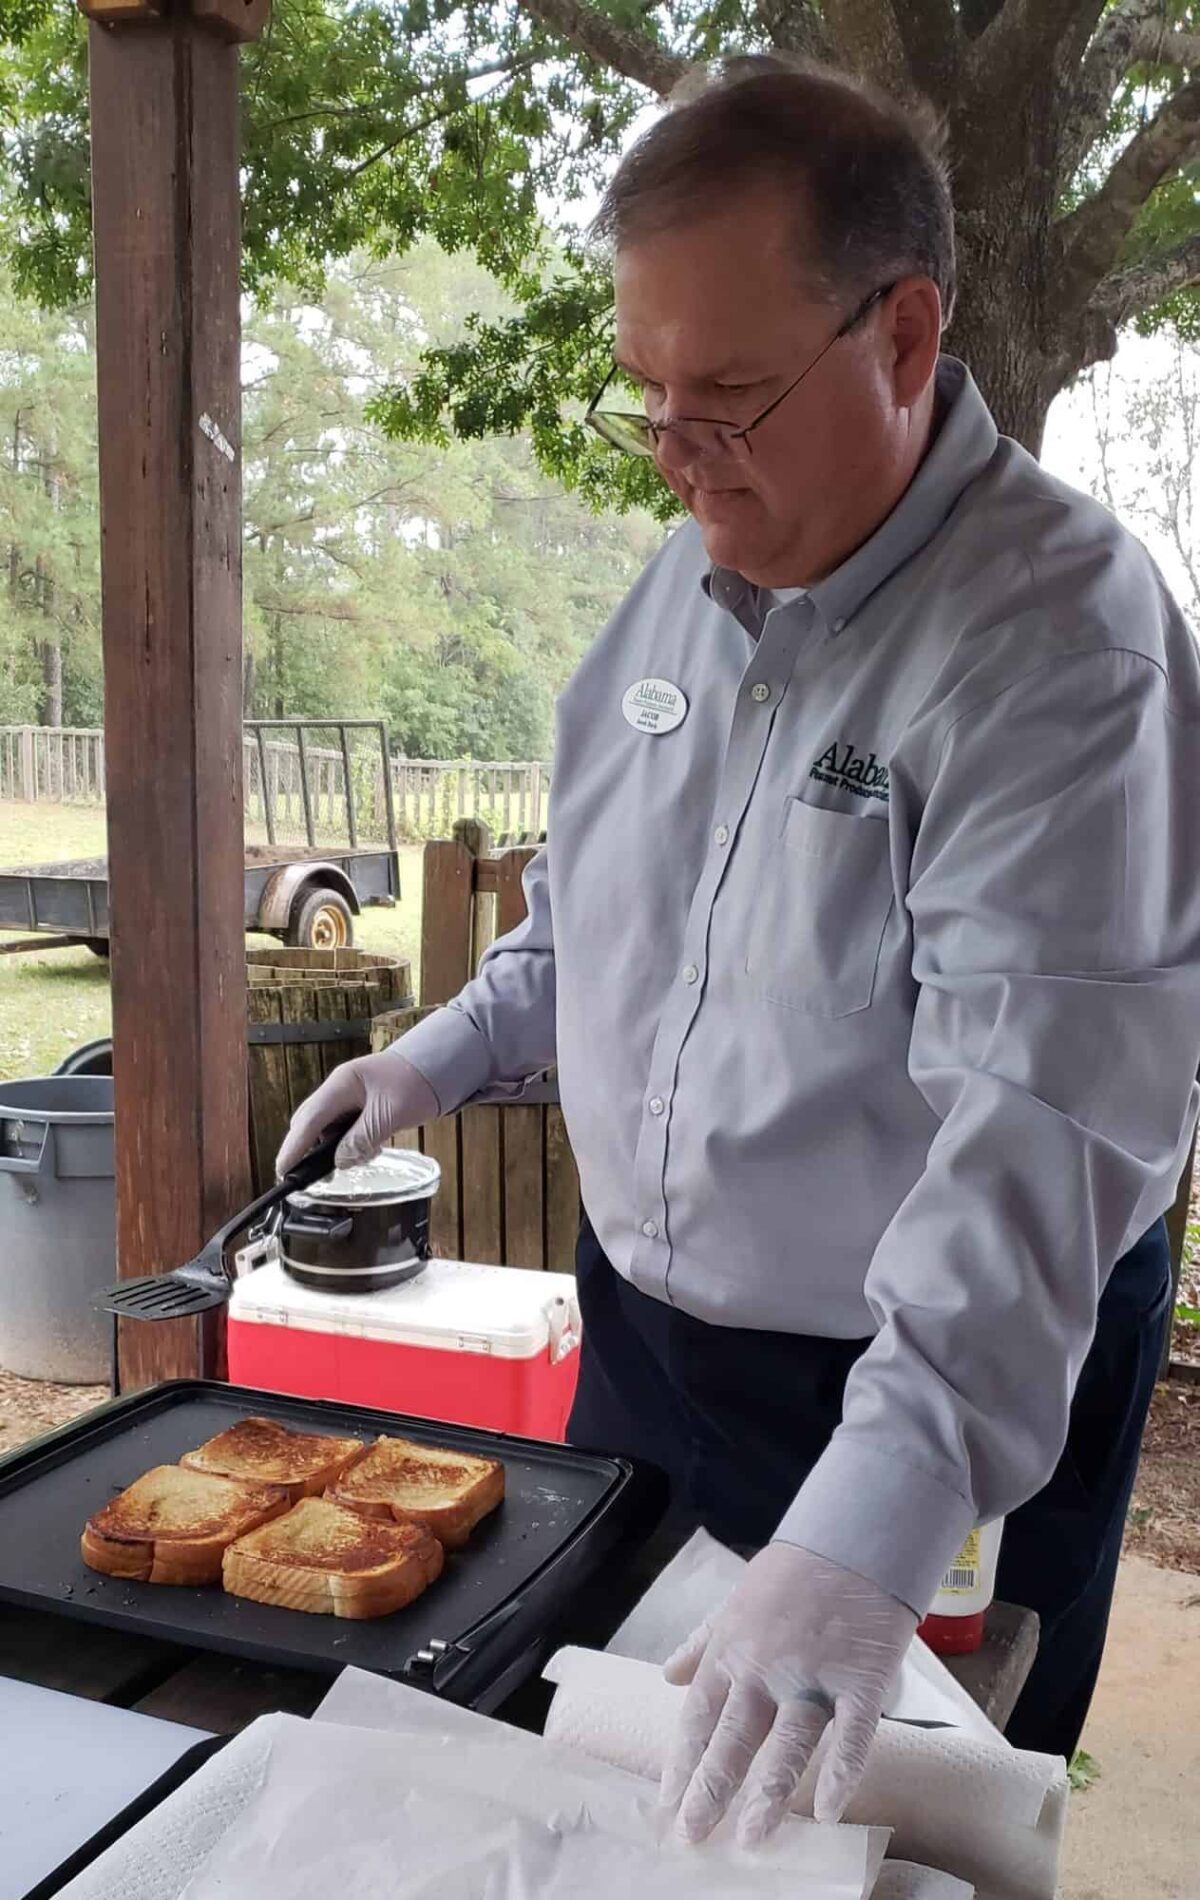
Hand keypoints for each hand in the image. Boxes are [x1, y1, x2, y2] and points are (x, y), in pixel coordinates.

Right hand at [275, 1048, 440, 1176]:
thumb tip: (340, 1161)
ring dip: (337, 1148)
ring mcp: (349, 1096)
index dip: (293, 1147)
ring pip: (328, 1128)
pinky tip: (369, 1149)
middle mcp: (340, 1089)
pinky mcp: (360, 1105)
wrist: (439, 1066)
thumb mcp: (390, 1114)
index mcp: (342, 1084)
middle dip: (309, 1150)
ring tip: (358, 1159)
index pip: (308, 1119)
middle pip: (311, 1123)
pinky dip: (351, 1143)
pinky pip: (345, 1128)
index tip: (282, 1171)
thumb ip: (362, 1138)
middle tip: (310, 1177)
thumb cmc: (417, 1082)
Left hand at [660, 1542, 915, 1847]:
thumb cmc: (791, 1573)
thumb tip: (668, 1676)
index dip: (683, 1763)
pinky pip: (852, 1735)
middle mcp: (765, 1669)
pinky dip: (842, 1773)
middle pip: (732, 1739)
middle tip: (692, 1836)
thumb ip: (701, 1643)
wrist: (852, 1539)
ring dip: (769, 1794)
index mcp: (731, 1651)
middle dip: (710, 1791)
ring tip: (751, 1837)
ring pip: (787, 1744)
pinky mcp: (861, 1681)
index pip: (698, 1718)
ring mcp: (814, 1676)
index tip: (668, 1804)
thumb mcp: (734, 1602)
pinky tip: (831, 1811)